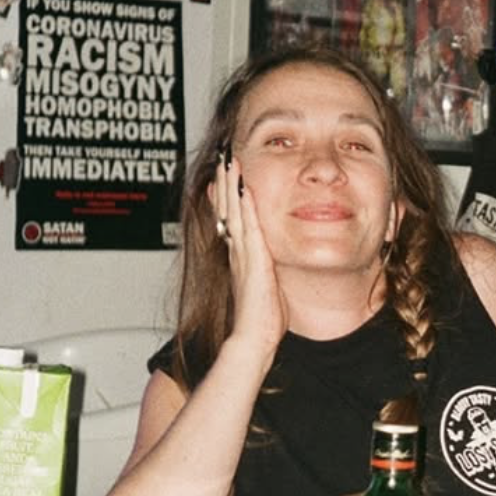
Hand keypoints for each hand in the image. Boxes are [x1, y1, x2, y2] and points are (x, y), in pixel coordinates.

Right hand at [213, 154, 286, 357]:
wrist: (254, 339)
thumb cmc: (263, 320)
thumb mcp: (266, 287)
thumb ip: (267, 272)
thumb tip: (272, 267)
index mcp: (241, 256)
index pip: (231, 217)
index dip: (227, 194)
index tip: (225, 173)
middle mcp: (238, 251)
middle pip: (227, 208)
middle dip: (225, 181)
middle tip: (223, 156)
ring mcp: (243, 254)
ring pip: (233, 211)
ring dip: (231, 185)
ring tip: (229, 160)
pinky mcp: (252, 259)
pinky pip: (247, 226)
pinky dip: (244, 206)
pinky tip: (244, 187)